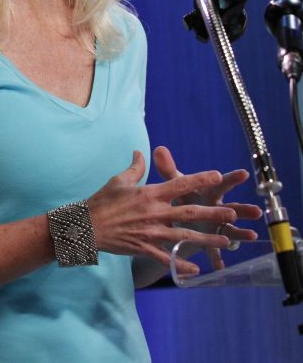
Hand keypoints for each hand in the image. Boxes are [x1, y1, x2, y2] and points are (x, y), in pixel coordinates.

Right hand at [87, 151, 243, 274]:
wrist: (86, 225)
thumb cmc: (101, 201)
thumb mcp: (118, 180)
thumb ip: (134, 168)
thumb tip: (140, 152)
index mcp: (149, 194)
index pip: (179, 184)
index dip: (199, 179)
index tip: (217, 176)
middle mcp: (154, 213)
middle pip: (189, 212)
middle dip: (213, 213)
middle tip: (232, 213)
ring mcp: (151, 232)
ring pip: (184, 236)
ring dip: (206, 239)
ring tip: (225, 240)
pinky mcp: (144, 247)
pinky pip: (166, 258)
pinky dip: (181, 264)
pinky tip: (196, 270)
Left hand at [152, 145, 261, 269]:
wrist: (175, 217)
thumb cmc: (181, 196)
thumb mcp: (173, 183)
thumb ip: (168, 168)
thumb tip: (159, 149)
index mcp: (208, 193)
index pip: (220, 184)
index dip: (231, 178)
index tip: (243, 173)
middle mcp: (215, 209)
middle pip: (229, 208)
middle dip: (242, 209)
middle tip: (254, 210)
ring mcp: (213, 226)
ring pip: (228, 229)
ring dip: (239, 233)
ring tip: (251, 235)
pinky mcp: (207, 241)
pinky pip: (212, 251)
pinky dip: (217, 258)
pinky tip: (221, 266)